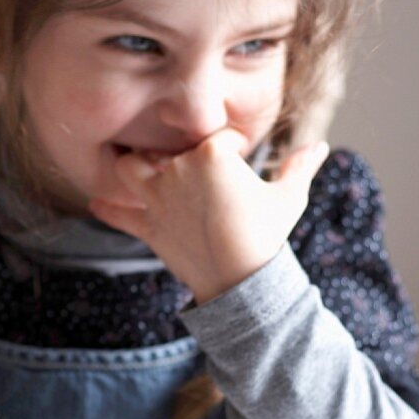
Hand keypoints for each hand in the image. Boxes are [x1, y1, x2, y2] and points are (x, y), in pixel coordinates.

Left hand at [88, 128, 328, 303]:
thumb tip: (321, 147)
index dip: (230, 145)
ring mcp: (158, 198)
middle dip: (175, 152)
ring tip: (138, 165)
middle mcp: (178, 170)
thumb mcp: (287, 199)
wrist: (242, 282)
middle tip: (187, 162)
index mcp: (212, 154)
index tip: (241, 160)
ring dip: (132, 166)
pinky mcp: (148, 226)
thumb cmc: (267, 236)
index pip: (215, 136)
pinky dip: (108, 209)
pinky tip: (96, 204)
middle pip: (168, 148)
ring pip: (130, 169)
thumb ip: (298, 168)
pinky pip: (121, 214)